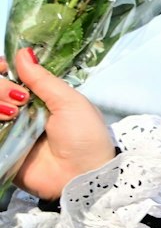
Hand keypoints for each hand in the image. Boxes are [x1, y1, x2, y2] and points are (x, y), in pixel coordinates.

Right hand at [0, 49, 115, 200]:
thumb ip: (43, 79)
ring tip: (12, 115)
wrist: (83, 176)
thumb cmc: (85, 137)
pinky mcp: (2, 148)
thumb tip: (23, 52)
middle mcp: (18, 111)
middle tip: (18, 99)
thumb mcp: (70, 102)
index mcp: (38, 98)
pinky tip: (3, 121)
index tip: (5, 66)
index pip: (9, 75)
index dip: (2, 68)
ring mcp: (9, 130)